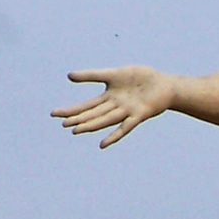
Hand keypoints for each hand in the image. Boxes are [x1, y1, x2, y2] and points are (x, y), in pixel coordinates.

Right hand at [51, 66, 172, 147]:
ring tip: (76, 130)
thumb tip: (68, 76)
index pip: (86, 106)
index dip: (71, 110)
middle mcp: (115, 107)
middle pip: (93, 114)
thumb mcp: (114, 74)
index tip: (54, 114)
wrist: (164, 84)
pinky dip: (114, 136)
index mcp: (109, 97)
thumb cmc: (141, 78)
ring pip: (105, 120)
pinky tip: (103, 144)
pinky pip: (125, 127)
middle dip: (78, 119)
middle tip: (63, 124)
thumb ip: (92, 75)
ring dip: (91, 125)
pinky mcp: (140, 114)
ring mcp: (126, 111)